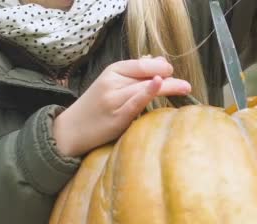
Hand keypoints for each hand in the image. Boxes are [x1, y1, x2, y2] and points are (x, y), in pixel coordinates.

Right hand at [52, 56, 191, 156]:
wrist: (70, 130)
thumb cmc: (95, 107)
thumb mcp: (111, 83)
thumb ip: (134, 73)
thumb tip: (160, 60)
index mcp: (112, 71)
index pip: (143, 63)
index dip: (160, 67)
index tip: (171, 73)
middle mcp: (113, 82)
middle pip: (147, 75)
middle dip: (169, 78)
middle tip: (186, 86)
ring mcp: (114, 100)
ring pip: (145, 88)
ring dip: (169, 87)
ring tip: (185, 88)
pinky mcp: (117, 118)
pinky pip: (136, 102)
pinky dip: (148, 92)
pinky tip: (159, 84)